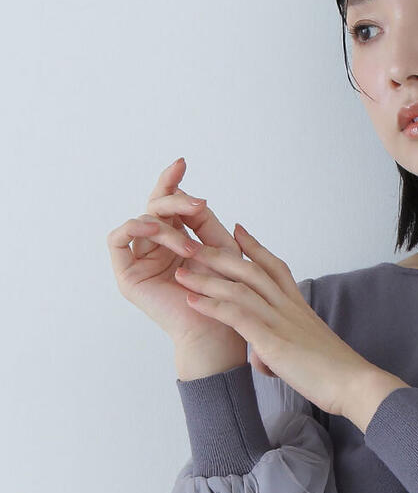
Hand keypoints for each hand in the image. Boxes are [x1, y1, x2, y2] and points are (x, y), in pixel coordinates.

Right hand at [107, 158, 245, 361]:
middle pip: (155, 207)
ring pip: (142, 220)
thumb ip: (205, 221)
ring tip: (189, 245)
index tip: (181, 163)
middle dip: (174, 199)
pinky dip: (134, 226)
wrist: (219, 328)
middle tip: (196, 204)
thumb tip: (193, 196)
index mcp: (178, 240)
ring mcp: (140, 259)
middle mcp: (156, 247)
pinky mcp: (127, 274)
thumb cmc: (226, 294)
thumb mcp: (222, 249)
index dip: (172, 182)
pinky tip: (154, 228)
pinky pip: (117, 239)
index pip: (170, 205)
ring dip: (166, 224)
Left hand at [173, 222, 373, 418]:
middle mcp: (289, 308)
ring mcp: (281, 322)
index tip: (238, 230)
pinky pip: (238, 317)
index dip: (255, 247)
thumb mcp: (305, 353)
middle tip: (194, 243)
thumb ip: (280, 348)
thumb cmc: (334, 373)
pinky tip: (192, 302)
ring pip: (239, 289)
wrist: (354, 384)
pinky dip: (213, 307)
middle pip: (251, 270)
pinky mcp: (274, 341)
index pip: (276, 267)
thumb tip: (263, 358)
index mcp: (299, 307)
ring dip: (207, 279)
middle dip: (220, 255)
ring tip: (181, 273)